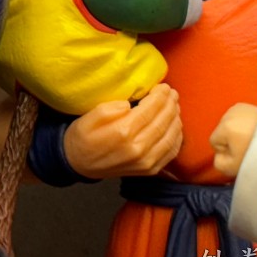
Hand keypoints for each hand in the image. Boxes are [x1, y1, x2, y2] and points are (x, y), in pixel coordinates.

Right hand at [63, 83, 181, 178]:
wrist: (79, 165)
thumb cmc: (82, 137)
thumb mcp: (88, 117)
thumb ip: (108, 109)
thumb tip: (129, 104)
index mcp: (123, 133)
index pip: (149, 110)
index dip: (160, 96)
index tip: (164, 86)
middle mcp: (138, 149)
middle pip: (163, 122)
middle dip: (170, 104)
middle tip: (173, 92)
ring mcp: (146, 162)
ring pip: (171, 137)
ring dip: (176, 118)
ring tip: (175, 105)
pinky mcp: (150, 170)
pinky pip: (171, 152)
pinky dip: (177, 137)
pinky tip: (176, 125)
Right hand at [208, 102, 256, 178]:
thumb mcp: (235, 167)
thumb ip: (219, 163)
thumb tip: (218, 156)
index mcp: (224, 126)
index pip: (214, 141)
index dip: (225, 151)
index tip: (239, 154)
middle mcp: (228, 113)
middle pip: (222, 131)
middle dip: (231, 139)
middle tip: (247, 146)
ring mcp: (240, 107)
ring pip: (231, 123)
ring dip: (238, 130)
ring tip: (253, 137)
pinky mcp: (249, 104)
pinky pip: (240, 117)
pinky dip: (245, 123)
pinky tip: (256, 129)